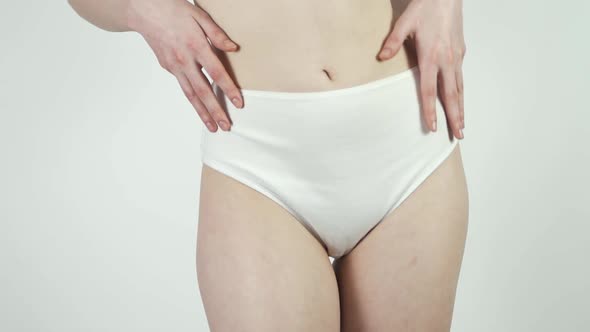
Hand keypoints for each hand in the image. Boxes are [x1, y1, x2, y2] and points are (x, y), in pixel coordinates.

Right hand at [127, 0, 242, 131]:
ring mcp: (174, 66)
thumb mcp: (199, 15)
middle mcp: (184, 60)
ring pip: (190, 94)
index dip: (228, 89)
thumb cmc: (172, 9)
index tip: (238, 103)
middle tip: (226, 125)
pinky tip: (201, 108)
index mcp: (195, 45)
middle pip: (202, 91)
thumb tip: (233, 48)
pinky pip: (183, 86)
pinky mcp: (168, 67)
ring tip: (213, 126)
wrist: (144, 10)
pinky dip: (193, 100)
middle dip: (215, 110)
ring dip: (202, 113)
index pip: (216, 73)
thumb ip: (217, 34)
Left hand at [378, 0, 465, 138]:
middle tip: (457, 135)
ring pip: (460, 88)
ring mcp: (456, 57)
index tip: (432, 127)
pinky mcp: (460, 52)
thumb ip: (392, 42)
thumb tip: (381, 57)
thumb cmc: (426, 7)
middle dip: (455, 117)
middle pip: (451, 95)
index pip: (430, 90)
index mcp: (431, 56)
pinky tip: (460, 102)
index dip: (431, 110)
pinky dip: (461, 93)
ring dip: (461, 108)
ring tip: (462, 125)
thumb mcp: (404, 22)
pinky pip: (461, 78)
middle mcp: (447, 60)